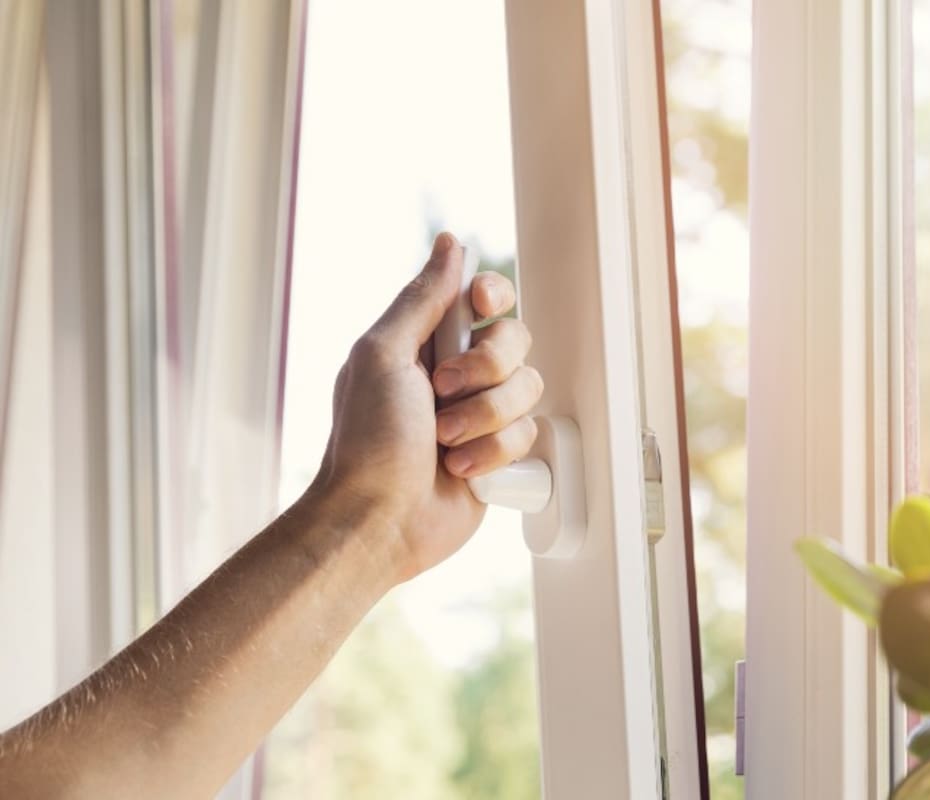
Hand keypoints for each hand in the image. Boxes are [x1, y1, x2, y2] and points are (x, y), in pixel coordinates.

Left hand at [313, 233, 541, 582]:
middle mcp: (458, 374)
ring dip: (485, 418)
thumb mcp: (382, 355)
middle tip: (442, 393)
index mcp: (426, 342)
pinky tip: (460, 469)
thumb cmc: (367, 441)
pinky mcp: (499, 454)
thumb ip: (422, 298)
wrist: (379, 520)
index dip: (493, 298)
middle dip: (485, 370)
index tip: (480, 309)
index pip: (484, 297)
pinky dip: (493, 454)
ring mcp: (481, 415)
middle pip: (515, 340)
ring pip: (528, 389)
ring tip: (444, 442)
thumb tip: (450, 244)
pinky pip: (530, 435)